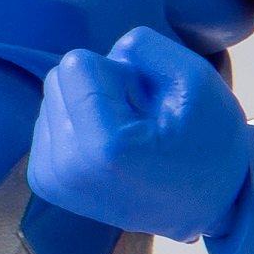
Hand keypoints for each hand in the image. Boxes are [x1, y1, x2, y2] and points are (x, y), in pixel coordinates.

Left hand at [27, 28, 251, 240]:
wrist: (207, 205)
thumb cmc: (209, 143)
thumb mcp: (196, 81)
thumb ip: (145, 48)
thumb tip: (103, 51)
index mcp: (104, 147)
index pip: (76, 64)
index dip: (120, 73)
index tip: (148, 105)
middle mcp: (66, 168)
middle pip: (58, 79)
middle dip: (101, 87)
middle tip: (141, 120)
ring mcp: (51, 179)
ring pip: (51, 98)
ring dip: (89, 107)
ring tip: (129, 137)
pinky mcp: (44, 182)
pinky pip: (48, 122)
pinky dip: (79, 125)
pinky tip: (110, 149)